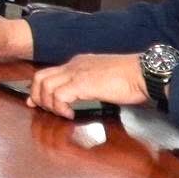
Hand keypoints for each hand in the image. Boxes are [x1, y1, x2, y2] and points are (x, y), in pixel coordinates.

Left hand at [28, 54, 147, 118]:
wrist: (143, 73)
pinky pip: (58, 95)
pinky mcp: (82, 83)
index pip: (48, 72)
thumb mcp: (103, 79)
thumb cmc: (131, 79)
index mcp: (78, 63)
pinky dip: (60, 107)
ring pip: (44, 85)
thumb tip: (85, 96)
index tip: (35, 101)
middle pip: (40, 77)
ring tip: (62, 113)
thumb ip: (90, 84)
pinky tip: (70, 114)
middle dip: (37, 96)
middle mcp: (73, 65)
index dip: (38, 88)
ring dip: (48, 103)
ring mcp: (76, 73)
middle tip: (45, 110)